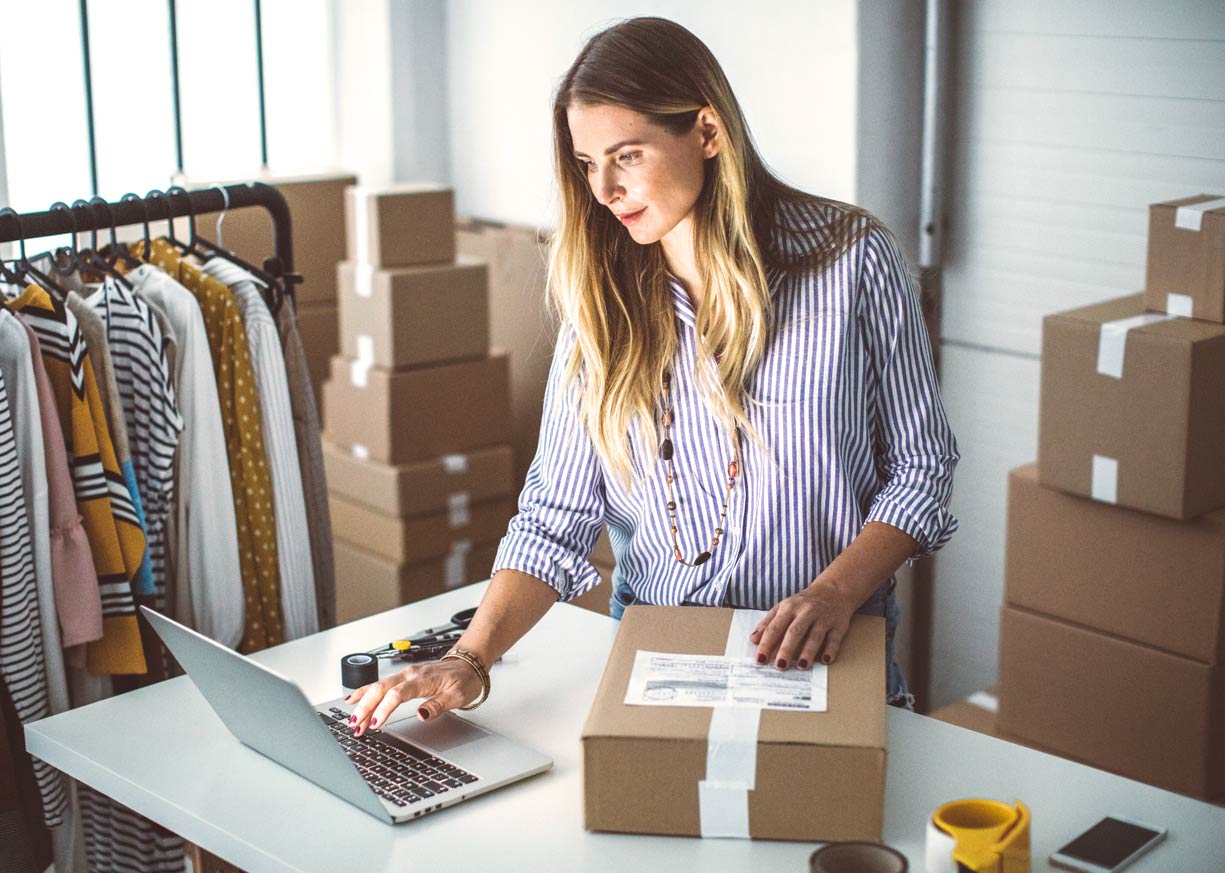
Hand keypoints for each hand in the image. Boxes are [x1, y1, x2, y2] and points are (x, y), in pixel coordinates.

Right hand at [345, 658, 483, 735]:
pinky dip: (365, 691)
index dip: (384, 709)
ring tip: (352, 720)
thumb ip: (438, 705)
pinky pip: (380, 683)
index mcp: (423, 679)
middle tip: (356, 726)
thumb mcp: (458, 696)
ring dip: (363, 703)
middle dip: (366, 708)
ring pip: (378, 686)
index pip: (398, 694)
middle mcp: (410, 674)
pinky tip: (353, 699)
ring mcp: (405, 674)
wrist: (468, 664)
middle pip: (381, 689)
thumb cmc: (464, 680)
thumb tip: (421, 715)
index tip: (375, 724)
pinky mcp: (403, 677)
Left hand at [748, 579, 857, 669]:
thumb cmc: (804, 602)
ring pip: (815, 636)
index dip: (766, 644)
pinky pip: (834, 639)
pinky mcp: (838, 625)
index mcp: (789, 608)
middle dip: (787, 649)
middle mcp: (806, 612)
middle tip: (780, 666)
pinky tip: (825, 660)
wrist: (834, 590)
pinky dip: (830, 650)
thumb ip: (768, 623)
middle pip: (795, 632)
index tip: (760, 659)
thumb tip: (753, 639)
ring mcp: (823, 618)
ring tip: (801, 666)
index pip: (775, 627)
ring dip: (808, 652)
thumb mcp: (783, 607)